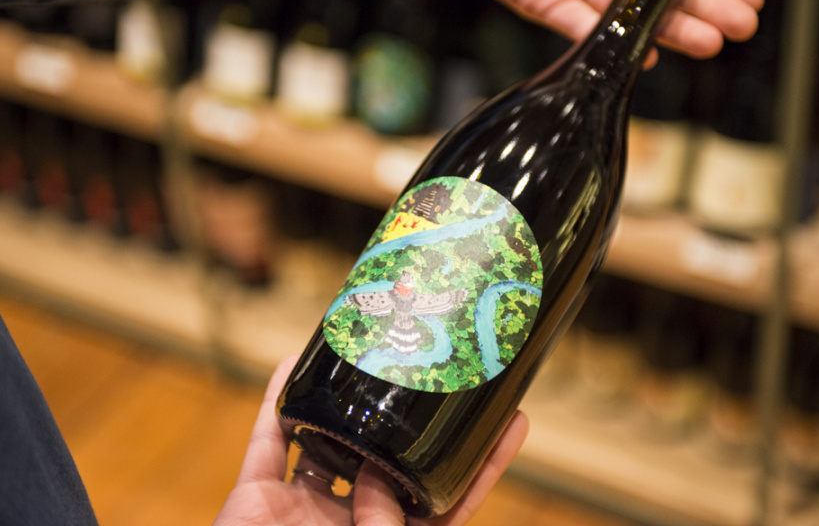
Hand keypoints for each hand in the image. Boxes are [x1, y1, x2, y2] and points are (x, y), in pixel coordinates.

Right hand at [213, 354, 529, 525]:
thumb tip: (379, 470)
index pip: (449, 497)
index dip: (483, 462)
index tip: (513, 420)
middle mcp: (352, 520)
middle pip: (390, 457)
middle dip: (409, 416)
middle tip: (435, 368)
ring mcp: (304, 506)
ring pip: (330, 438)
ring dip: (343, 400)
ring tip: (365, 355)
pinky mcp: (258, 497)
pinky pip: (269, 440)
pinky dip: (277, 401)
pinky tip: (290, 363)